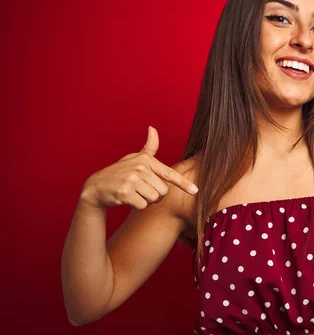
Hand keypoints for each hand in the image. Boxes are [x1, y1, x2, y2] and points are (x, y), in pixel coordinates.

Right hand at [81, 126, 198, 209]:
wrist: (96, 186)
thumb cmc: (120, 172)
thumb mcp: (134, 158)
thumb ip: (148, 147)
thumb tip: (153, 128)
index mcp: (146, 160)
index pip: (169, 173)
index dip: (183, 183)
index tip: (195, 191)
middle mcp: (140, 168)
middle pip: (163, 191)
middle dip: (155, 195)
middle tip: (141, 190)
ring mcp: (132, 180)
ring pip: (153, 199)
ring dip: (145, 201)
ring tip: (134, 193)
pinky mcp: (125, 192)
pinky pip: (142, 205)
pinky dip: (136, 206)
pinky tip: (127, 199)